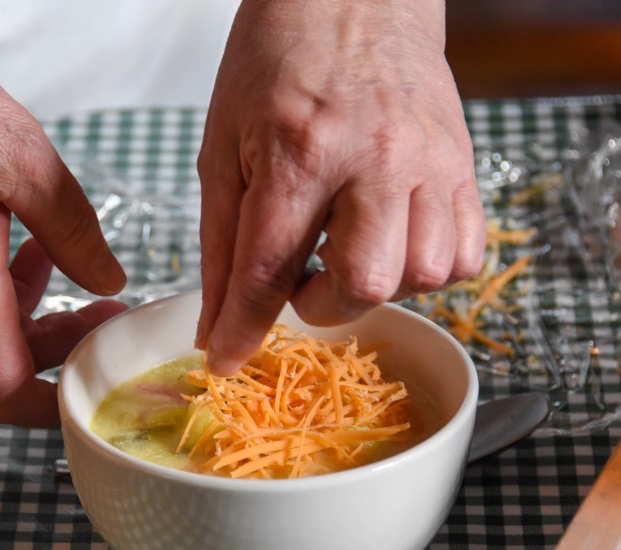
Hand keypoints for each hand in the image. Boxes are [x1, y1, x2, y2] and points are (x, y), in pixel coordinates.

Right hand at [0, 2, 125, 425]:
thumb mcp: (20, 154)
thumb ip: (72, 228)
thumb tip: (105, 278)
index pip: (4, 390)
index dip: (52, 405)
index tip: (92, 380)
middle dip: (56, 339)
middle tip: (100, 304)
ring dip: (24, 304)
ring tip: (55, 251)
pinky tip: (8, 234)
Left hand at [196, 0, 484, 374]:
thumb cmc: (277, 61)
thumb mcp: (224, 145)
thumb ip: (221, 241)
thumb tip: (214, 321)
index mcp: (301, 149)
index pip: (268, 268)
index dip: (241, 328)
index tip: (225, 360)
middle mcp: (375, 158)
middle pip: (364, 283)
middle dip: (321, 305)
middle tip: (299, 279)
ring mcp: (429, 161)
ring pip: (422, 275)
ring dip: (375, 286)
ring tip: (345, 250)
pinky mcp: (462, 164)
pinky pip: (464, 253)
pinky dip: (425, 268)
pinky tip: (388, 240)